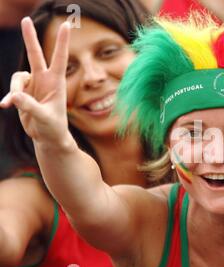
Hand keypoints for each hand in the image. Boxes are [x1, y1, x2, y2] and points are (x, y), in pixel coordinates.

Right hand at [0, 17, 70, 147]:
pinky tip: (6, 106)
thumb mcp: (44, 118)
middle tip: (26, 19)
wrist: (47, 137)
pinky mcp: (23, 92)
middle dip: (29, 37)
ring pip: (17, 76)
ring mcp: (33, 85)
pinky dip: (9, 97)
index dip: (61, 41)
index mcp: (56, 82)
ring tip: (13, 104)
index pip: (59, 58)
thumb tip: (15, 96)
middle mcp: (44, 80)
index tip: (66, 24)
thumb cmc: (53, 128)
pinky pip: (12, 89)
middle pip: (35, 55)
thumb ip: (30, 106)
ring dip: (14, 89)